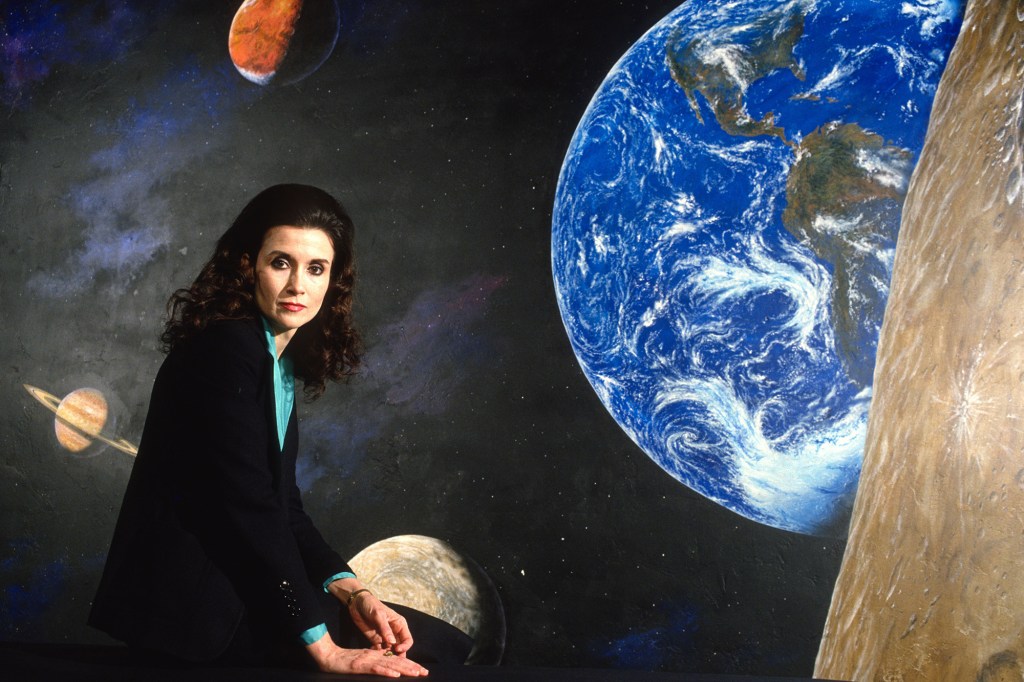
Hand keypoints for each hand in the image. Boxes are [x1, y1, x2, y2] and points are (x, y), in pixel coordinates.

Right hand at [306, 634, 427, 677]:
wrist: (329, 656)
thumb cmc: (346, 659)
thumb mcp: (364, 658)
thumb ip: (376, 659)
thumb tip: (389, 663)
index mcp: (377, 655)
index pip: (396, 660)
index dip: (410, 665)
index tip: (421, 670)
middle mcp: (375, 656)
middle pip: (397, 662)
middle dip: (412, 667)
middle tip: (425, 672)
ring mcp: (369, 660)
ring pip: (390, 665)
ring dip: (404, 670)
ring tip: (416, 673)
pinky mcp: (361, 665)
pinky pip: (376, 669)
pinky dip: (387, 672)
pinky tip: (395, 675)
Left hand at [327, 578, 414, 654]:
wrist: (356, 603)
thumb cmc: (371, 605)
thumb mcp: (378, 615)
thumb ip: (385, 629)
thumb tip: (393, 643)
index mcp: (399, 624)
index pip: (407, 639)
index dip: (404, 647)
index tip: (396, 650)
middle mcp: (394, 632)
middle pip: (400, 647)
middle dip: (397, 655)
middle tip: (390, 660)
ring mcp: (384, 636)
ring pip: (390, 650)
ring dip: (386, 655)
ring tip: (379, 658)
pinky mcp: (375, 639)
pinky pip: (379, 650)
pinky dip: (377, 654)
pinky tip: (372, 653)